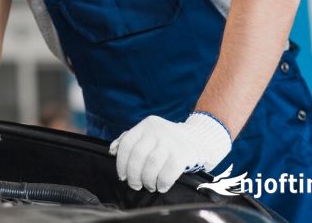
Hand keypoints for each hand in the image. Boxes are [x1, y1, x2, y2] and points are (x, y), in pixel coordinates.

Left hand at [109, 112, 231, 192]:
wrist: (200, 138)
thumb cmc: (168, 140)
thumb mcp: (149, 133)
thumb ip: (129, 139)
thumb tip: (112, 150)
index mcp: (146, 125)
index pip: (127, 144)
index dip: (121, 163)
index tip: (122, 176)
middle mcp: (157, 131)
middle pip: (138, 155)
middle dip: (134, 174)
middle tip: (135, 185)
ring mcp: (171, 141)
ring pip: (151, 164)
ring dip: (147, 180)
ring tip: (149, 186)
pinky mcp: (183, 153)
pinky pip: (168, 171)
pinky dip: (162, 182)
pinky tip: (161, 186)